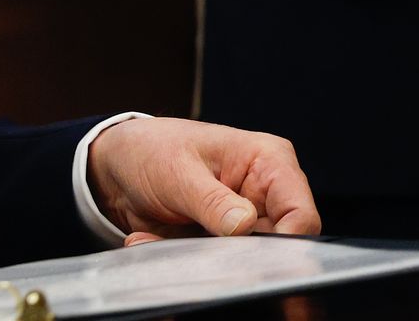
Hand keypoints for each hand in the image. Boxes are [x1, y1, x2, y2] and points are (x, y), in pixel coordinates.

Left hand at [85, 118, 318, 246]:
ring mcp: (245, 223)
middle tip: (204, 256)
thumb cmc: (152, 150)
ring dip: (206, 262)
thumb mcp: (178, 171)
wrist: (117, 165)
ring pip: (247, 262)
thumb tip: (244, 227)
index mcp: (268, 163)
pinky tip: (149, 240)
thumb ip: (212, 201)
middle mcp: (265, 196)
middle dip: (242, 260)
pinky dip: (185, 263)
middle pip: (280, 246)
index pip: (301, 213)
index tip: (257, 262)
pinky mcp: (222, 244)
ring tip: (167, 240)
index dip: (289, 243)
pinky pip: (215, 267)